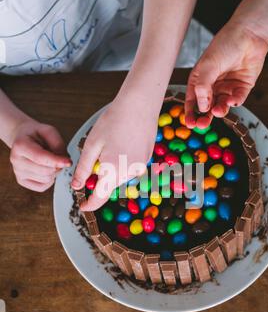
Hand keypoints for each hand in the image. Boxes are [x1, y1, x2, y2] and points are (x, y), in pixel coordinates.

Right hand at [10, 117, 70, 191]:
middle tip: (58, 157)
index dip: (57, 161)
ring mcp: (17, 172)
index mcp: (20, 145)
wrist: (24, 138)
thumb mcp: (49, 131)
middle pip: (46, 171)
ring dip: (54, 172)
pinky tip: (47, 169)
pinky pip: (42, 187)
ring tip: (51, 161)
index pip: (40, 158)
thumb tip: (64, 161)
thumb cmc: (37, 134)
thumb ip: (58, 144)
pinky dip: (49, 180)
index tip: (69, 162)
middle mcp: (16, 160)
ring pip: (46, 179)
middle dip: (57, 166)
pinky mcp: (21, 181)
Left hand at [72, 95, 159, 210]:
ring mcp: (140, 168)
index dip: (89, 204)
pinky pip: (129, 168)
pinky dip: (122, 161)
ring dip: (111, 168)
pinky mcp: (146, 160)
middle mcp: (129, 174)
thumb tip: (77, 186)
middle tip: (96, 153)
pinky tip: (122, 142)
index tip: (82, 206)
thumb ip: (84, 169)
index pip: (100, 198)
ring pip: (119, 176)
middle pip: (109, 185)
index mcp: (113, 171)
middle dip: (100, 177)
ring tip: (112, 143)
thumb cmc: (114, 121)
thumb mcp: (92, 145)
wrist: (140, 105)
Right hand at [185, 22, 267, 127]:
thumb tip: (202, 108)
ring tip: (218, 111)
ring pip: (221, 105)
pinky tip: (232, 100)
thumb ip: (203, 87)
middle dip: (204, 117)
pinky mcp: (242, 87)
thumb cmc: (225, 45)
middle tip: (202, 125)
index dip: (190, 112)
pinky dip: (234, 102)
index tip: (189, 124)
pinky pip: (237, 100)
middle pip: (206, 107)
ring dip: (219, 111)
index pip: (192, 100)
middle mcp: (213, 85)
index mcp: (200, 80)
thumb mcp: (208, 66)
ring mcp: (227, 87)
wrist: (248, 35)